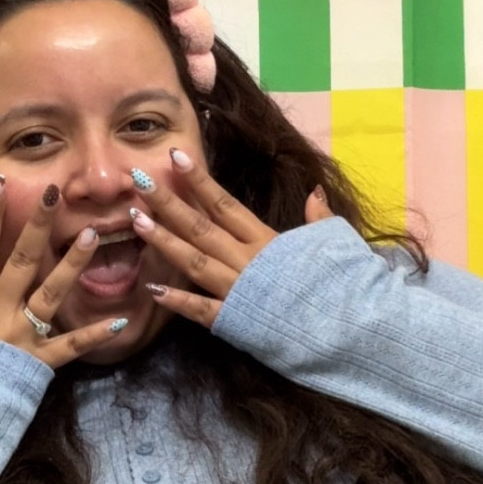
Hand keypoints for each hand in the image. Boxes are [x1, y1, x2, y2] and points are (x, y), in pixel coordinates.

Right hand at [0, 182, 130, 366]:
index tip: (0, 183)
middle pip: (22, 261)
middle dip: (39, 225)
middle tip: (57, 193)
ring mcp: (21, 338)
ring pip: (52, 294)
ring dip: (73, 265)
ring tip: (94, 236)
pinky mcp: (37, 365)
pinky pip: (69, 348)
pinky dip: (93, 336)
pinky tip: (119, 321)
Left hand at [131, 151, 333, 328]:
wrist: (347, 326)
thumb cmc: (341, 284)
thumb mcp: (332, 243)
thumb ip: (318, 218)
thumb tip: (315, 192)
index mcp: (267, 240)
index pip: (226, 204)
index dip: (200, 180)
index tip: (175, 157)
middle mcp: (247, 260)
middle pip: (201, 227)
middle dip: (168, 203)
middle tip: (138, 180)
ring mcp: (239, 290)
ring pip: (194, 261)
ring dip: (164, 241)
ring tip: (135, 221)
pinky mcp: (237, 320)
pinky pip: (203, 310)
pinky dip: (178, 301)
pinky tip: (153, 289)